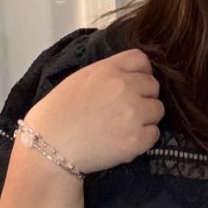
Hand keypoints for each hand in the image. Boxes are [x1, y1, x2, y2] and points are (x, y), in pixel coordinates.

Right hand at [31, 48, 164, 174]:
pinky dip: (143, 138)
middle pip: (154, 86)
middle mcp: (125, 88)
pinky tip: (124, 140)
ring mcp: (134, 114)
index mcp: (109, 70)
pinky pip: (154, 134)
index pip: (141, 60)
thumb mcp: (80, 79)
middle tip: (125, 110)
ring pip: (158, 110)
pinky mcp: (137, 140)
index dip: (140, 72)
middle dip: (144, 96)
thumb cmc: (58, 114)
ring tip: (124, 126)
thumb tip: (128, 76)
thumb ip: (108, 74)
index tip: (134, 84)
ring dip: (146, 118)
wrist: (50, 147)